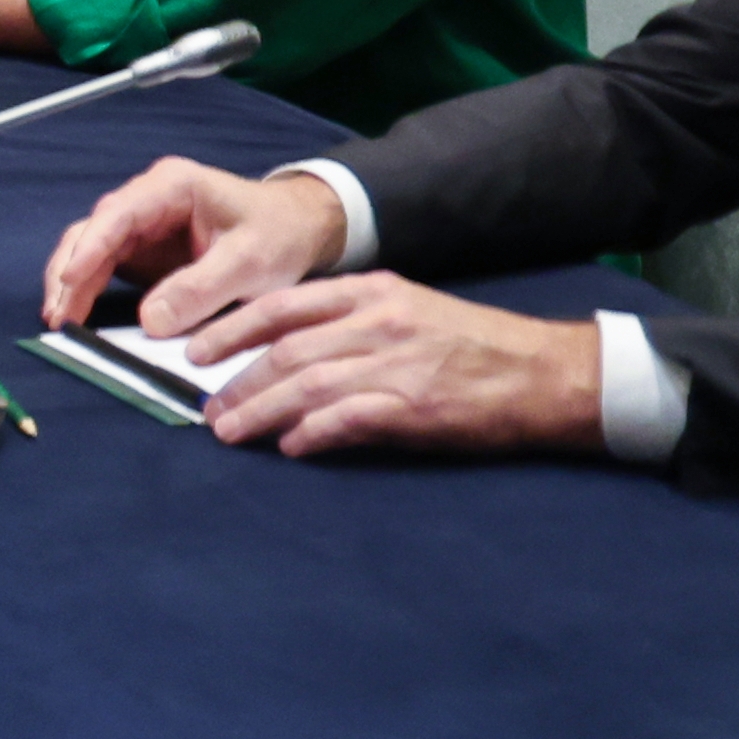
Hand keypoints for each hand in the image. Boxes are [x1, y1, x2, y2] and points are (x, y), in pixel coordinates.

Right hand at [39, 157, 349, 337]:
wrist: (299, 229)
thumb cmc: (279, 233)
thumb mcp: (250, 262)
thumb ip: (202, 289)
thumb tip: (151, 321)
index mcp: (171, 186)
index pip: (117, 213)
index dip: (91, 247)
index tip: (71, 281)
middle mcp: (146, 201)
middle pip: (92, 232)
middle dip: (71, 272)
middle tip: (60, 315)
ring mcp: (141, 227)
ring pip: (91, 250)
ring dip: (73, 285)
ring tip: (61, 320)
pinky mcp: (144, 253)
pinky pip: (106, 269)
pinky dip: (89, 291)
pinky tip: (77, 316)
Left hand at [189, 274, 605, 458]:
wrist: (543, 372)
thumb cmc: (472, 344)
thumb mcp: (406, 309)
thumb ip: (347, 322)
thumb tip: (283, 352)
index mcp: (371, 292)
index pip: (282, 306)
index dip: (231, 330)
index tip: (195, 352)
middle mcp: (377, 322)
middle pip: (284, 351)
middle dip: (236, 381)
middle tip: (207, 409)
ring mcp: (395, 364)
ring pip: (305, 385)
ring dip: (260, 411)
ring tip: (230, 432)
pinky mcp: (415, 406)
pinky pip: (347, 419)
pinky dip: (311, 433)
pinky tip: (290, 446)